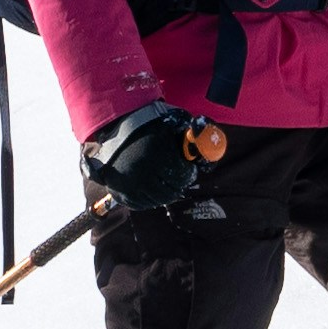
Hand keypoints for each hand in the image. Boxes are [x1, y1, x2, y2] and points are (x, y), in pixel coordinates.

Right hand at [85, 105, 226, 221]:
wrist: (117, 124)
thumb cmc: (150, 124)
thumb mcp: (173, 124)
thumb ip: (192, 137)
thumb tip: (211, 152)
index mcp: (157, 155)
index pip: (181, 176)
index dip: (189, 174)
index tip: (190, 171)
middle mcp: (141, 171)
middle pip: (169, 192)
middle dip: (178, 186)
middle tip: (180, 181)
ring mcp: (128, 183)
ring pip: (155, 200)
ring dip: (165, 195)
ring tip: (167, 186)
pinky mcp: (117, 190)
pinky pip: (138, 204)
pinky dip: (148, 201)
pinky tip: (153, 191)